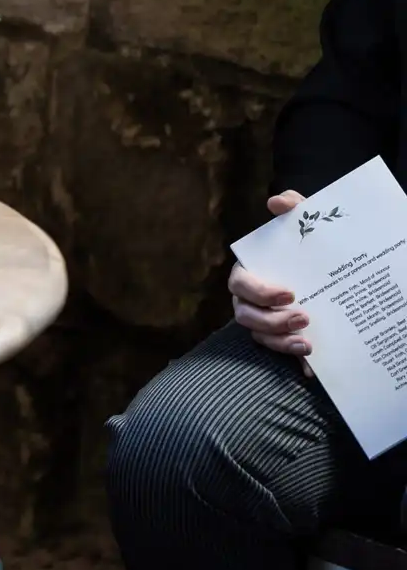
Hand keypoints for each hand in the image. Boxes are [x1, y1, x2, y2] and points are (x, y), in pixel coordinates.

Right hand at [230, 190, 312, 364]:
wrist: (330, 274)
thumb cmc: (308, 248)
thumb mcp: (304, 225)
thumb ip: (294, 209)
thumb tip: (275, 202)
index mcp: (249, 275)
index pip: (240, 285)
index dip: (259, 291)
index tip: (289, 293)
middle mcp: (249, 301)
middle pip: (245, 316)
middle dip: (271, 321)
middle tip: (303, 318)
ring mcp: (263, 322)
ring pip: (259, 337)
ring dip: (280, 342)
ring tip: (306, 343)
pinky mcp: (280, 339)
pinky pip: (280, 355)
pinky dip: (293, 361)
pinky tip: (310, 367)